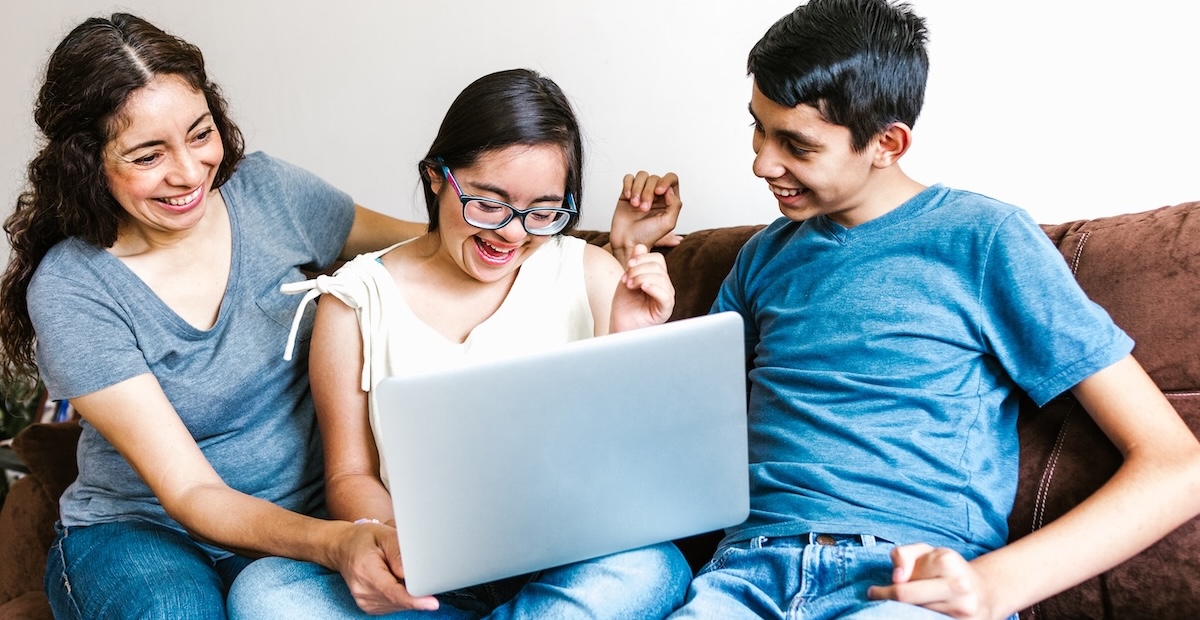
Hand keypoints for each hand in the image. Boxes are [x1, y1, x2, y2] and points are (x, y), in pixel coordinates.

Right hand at [333, 521, 438, 613]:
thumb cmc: (364, 539)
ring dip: (406, 591)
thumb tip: (410, 573)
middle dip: (413, 588)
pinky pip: (393, 605)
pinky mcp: (369, 606)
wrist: (343, 548)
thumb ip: (398, 553)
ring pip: (398, 604)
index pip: (392, 592)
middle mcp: (362, 590)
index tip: (432, 603)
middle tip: (414, 568)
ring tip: (396, 569)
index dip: (414, 599)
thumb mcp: (384, 534)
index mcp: (365, 571)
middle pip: (399, 599)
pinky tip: (394, 579)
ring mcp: (364, 601)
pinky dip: (400, 595)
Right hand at [609, 171, 682, 264]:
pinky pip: (628, 178)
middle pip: (654, 177)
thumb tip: (669, 189)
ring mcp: (641, 192)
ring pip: (642, 175)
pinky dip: (628, 185)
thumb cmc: (647, 235)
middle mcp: (655, 194)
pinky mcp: (627, 192)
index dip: (666, 181)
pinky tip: (628, 198)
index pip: (671, 179)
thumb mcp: (668, 223)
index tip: (659, 192)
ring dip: (637, 189)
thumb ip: (675, 205)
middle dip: (648, 192)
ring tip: (635, 205)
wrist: (627, 241)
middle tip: (644, 208)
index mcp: (668, 200)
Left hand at [610, 244, 674, 332]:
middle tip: (626, 279)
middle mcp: (664, 286)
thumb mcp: (627, 279)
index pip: (657, 259)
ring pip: (660, 277)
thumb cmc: (624, 306)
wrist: (620, 326)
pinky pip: (665, 294)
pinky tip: (641, 287)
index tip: (627, 267)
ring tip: (629, 286)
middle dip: (638, 269)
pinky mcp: (666, 309)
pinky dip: (653, 287)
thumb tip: (640, 246)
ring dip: (641, 277)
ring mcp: (666, 297)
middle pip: (658, 266)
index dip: (641, 259)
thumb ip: (634, 264)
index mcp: (657, 278)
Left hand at [867, 544, 996, 619]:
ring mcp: (966, 611)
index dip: (884, 593)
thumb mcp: (925, 552)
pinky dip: (923, 619)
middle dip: (892, 605)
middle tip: (882, 602)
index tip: (874, 593)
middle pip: (911, 607)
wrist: (985, 592)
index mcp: (946, 562)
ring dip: (908, 613)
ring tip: (909, 607)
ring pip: (921, 618)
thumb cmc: (947, 570)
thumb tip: (897, 577)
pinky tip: (921, 614)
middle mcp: (959, 587)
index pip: (902, 589)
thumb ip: (903, 555)